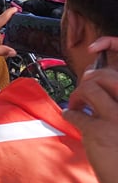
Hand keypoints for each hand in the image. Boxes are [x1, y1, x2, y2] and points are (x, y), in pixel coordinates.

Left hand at [64, 38, 117, 182]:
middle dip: (88, 81)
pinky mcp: (99, 131)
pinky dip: (71, 114)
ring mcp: (117, 118)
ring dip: (78, 96)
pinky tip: (73, 119)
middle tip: (84, 94)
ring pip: (89, 89)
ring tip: (78, 107)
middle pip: (104, 76)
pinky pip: (76, 113)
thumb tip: (98, 84)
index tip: (95, 54)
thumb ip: (117, 103)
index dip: (110, 51)